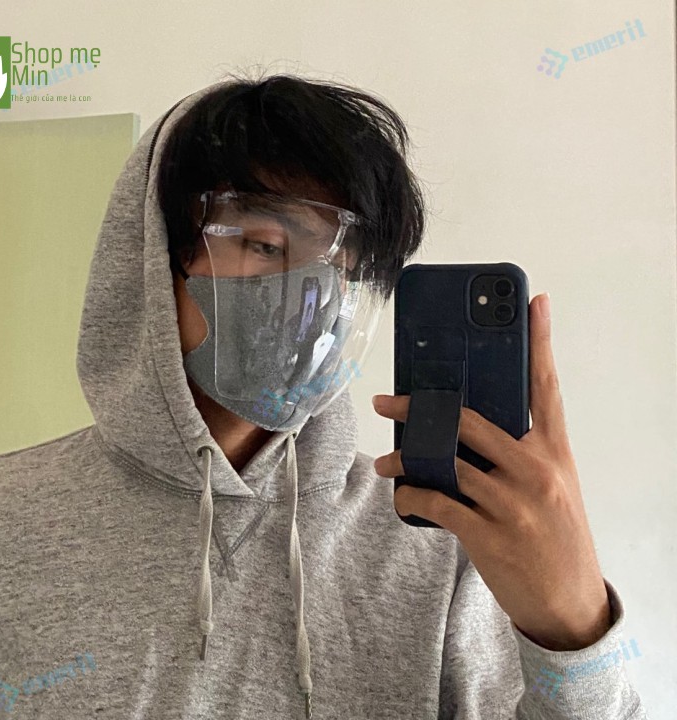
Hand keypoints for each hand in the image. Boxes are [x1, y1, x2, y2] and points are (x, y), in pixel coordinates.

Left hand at [372, 293, 610, 650]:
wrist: (571, 602)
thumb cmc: (556, 535)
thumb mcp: (553, 484)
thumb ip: (518, 451)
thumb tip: (462, 425)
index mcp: (554, 450)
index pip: (546, 386)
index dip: (540, 342)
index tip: (534, 303)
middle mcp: (535, 468)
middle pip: (469, 418)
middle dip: (420, 406)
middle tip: (387, 400)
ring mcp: (513, 502)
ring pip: (444, 460)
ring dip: (406, 458)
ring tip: (387, 459)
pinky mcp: (490, 534)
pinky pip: (436, 503)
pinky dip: (411, 497)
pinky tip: (403, 496)